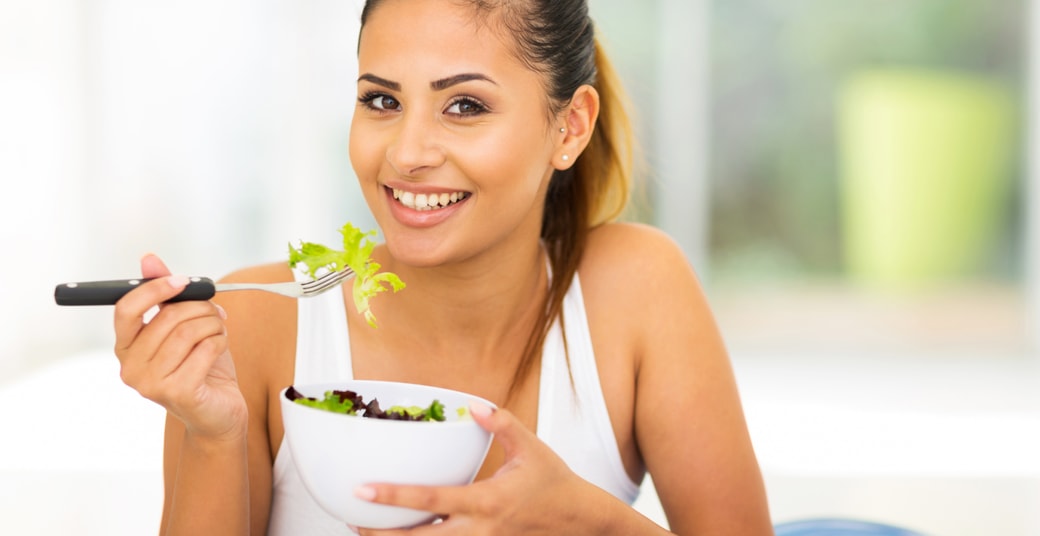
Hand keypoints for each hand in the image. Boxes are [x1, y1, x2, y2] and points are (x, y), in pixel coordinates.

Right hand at [113, 254, 246, 440]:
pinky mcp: (177, 393)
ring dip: (212, 324)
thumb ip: (165, 294)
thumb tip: (149, 259)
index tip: (182, 281)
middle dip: (200, 307)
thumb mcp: (181, 325)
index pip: (126, 309)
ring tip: (219, 329)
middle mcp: (130, 367)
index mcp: (126, 347)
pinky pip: (205, 348)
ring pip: (188, 331)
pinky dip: (220, 341)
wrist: (218, 411)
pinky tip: (220, 347)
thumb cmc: (199, 365)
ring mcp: (150, 383)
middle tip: (215, 312)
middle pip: (166, 317)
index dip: (154, 289)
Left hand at [353, 403, 605, 534]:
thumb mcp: (531, 447)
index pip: (431, 499)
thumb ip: (501, 423)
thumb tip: (472, 403)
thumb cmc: (555, 482)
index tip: (362, 488)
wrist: (581, 522)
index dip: (394, 495)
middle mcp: (479, 531)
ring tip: (367, 534)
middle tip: (352, 523)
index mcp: (487, 500)